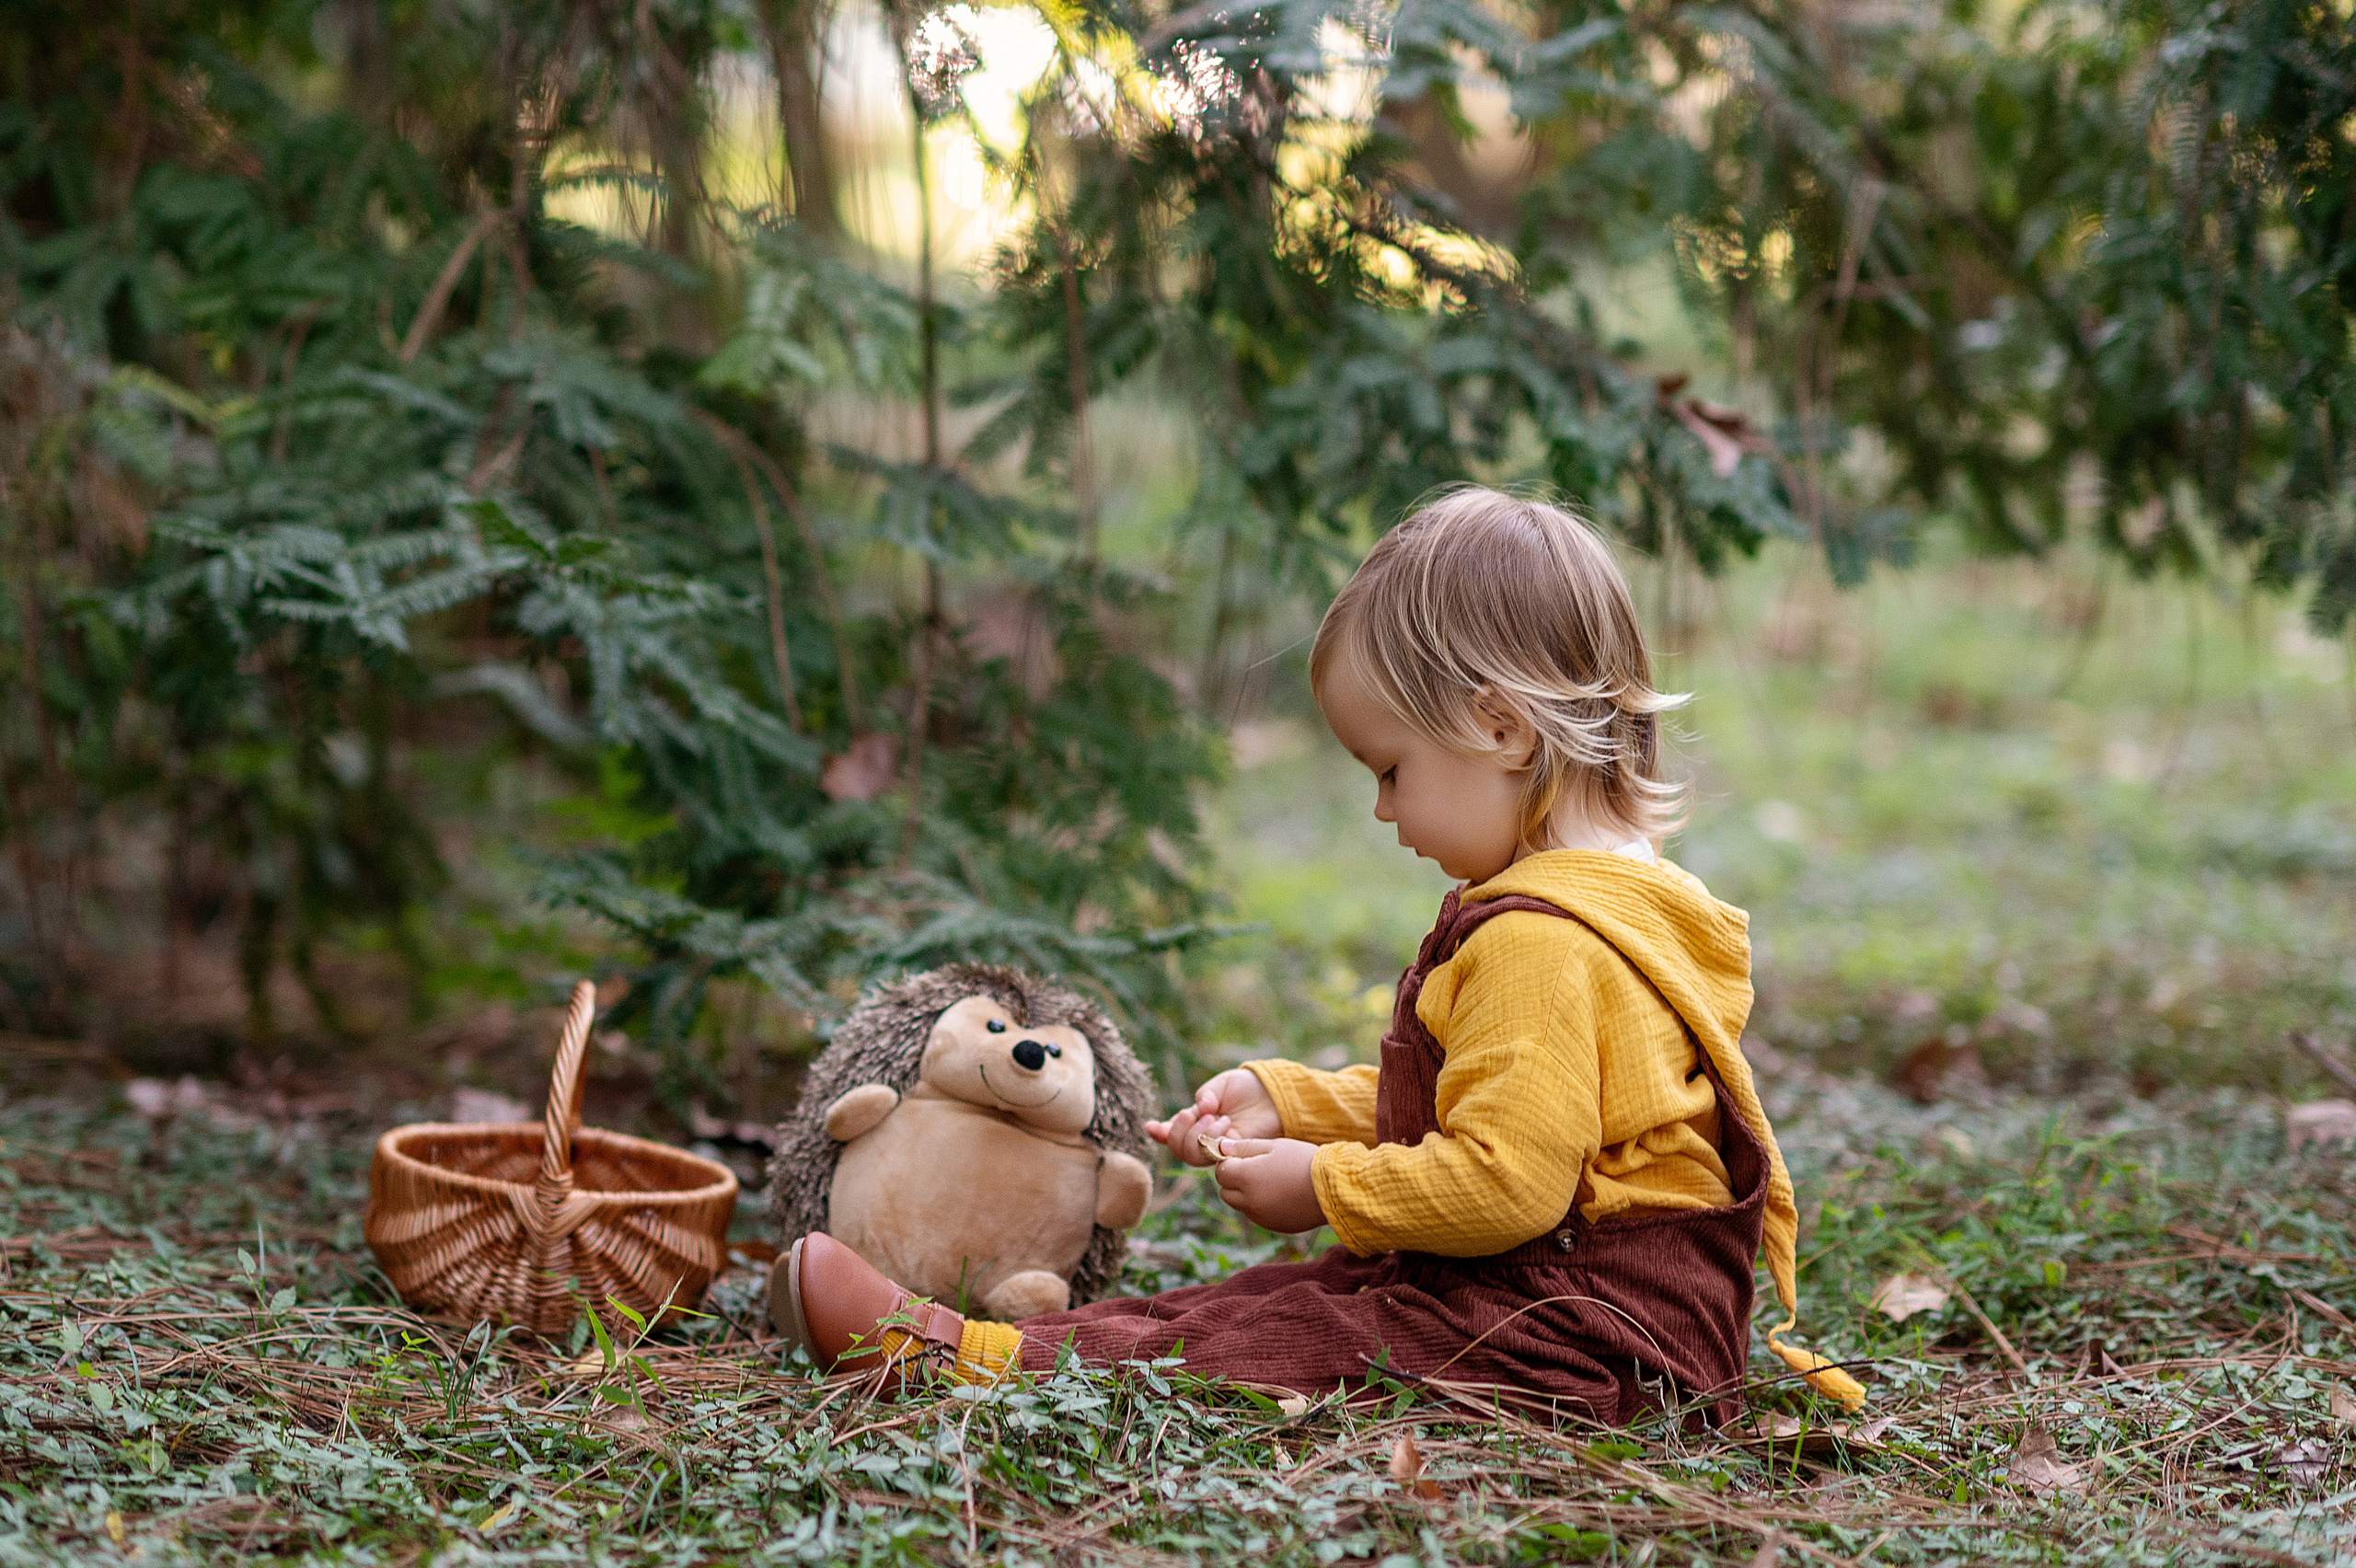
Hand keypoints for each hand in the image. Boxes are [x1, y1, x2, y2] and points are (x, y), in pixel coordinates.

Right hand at [1145, 1068, 1283, 1166]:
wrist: (1272, 1092)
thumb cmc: (1246, 1087)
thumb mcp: (1220, 1085)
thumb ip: (1205, 1096)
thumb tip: (1199, 1109)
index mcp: (1195, 1121)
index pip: (1172, 1134)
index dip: (1159, 1133)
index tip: (1150, 1126)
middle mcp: (1203, 1137)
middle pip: (1179, 1150)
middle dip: (1178, 1132)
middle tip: (1192, 1113)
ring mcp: (1219, 1147)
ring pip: (1193, 1157)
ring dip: (1197, 1136)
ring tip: (1216, 1117)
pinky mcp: (1235, 1152)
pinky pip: (1215, 1156)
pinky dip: (1214, 1138)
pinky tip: (1225, 1122)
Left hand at [1210, 1138, 1325, 1233]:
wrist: (1334, 1188)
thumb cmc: (1303, 1160)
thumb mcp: (1274, 1146)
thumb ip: (1244, 1147)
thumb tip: (1221, 1147)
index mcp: (1246, 1178)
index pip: (1220, 1172)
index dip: (1229, 1162)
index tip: (1243, 1156)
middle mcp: (1249, 1202)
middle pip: (1225, 1192)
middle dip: (1234, 1180)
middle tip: (1255, 1168)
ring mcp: (1261, 1217)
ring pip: (1240, 1205)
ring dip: (1245, 1194)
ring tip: (1270, 1180)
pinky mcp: (1273, 1226)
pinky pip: (1256, 1215)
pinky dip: (1260, 1205)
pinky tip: (1280, 1193)